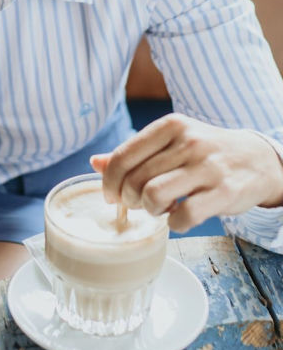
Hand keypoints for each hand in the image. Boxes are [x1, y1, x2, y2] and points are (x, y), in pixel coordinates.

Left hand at [90, 113, 282, 232]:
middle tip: (138, 204)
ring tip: (158, 209)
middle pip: (135, 180)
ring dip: (150, 211)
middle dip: (129, 199)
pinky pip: (184, 216)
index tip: (111, 196)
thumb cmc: (203, 152)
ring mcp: (207, 166)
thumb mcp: (169, 142)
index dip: (109, 182)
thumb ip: (134, 153)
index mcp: (170, 126)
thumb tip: (94, 162)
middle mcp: (188, 142)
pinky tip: (179, 217)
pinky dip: (174, 223)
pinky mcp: (224, 191)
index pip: (123, 156)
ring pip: (154, 196)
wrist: (256, 159)